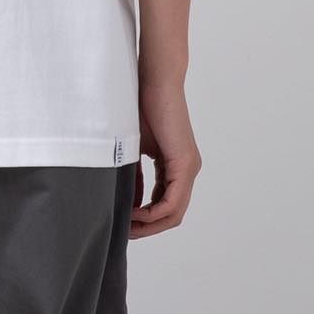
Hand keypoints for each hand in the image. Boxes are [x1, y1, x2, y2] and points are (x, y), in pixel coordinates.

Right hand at [129, 80, 201, 238]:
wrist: (154, 81)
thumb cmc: (141, 106)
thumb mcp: (134, 149)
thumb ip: (135, 176)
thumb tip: (131, 202)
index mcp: (177, 166)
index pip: (166, 205)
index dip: (146, 219)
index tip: (124, 222)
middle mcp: (188, 170)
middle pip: (172, 215)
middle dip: (148, 227)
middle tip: (125, 231)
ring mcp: (189, 168)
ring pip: (174, 212)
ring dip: (149, 223)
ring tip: (127, 224)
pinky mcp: (185, 163)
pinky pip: (172, 201)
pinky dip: (153, 212)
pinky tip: (135, 211)